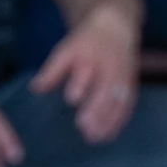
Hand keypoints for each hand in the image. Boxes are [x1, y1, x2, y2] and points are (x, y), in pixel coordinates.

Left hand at [32, 6, 138, 143]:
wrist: (116, 29)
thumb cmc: (85, 44)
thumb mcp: (66, 50)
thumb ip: (52, 71)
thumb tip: (35, 88)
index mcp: (91, 55)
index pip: (86, 69)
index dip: (79, 84)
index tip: (71, 99)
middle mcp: (109, 66)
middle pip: (105, 88)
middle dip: (96, 108)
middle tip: (83, 127)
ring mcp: (123, 77)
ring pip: (118, 100)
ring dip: (107, 120)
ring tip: (93, 138)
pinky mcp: (131, 86)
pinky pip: (127, 106)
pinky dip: (118, 122)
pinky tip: (107, 136)